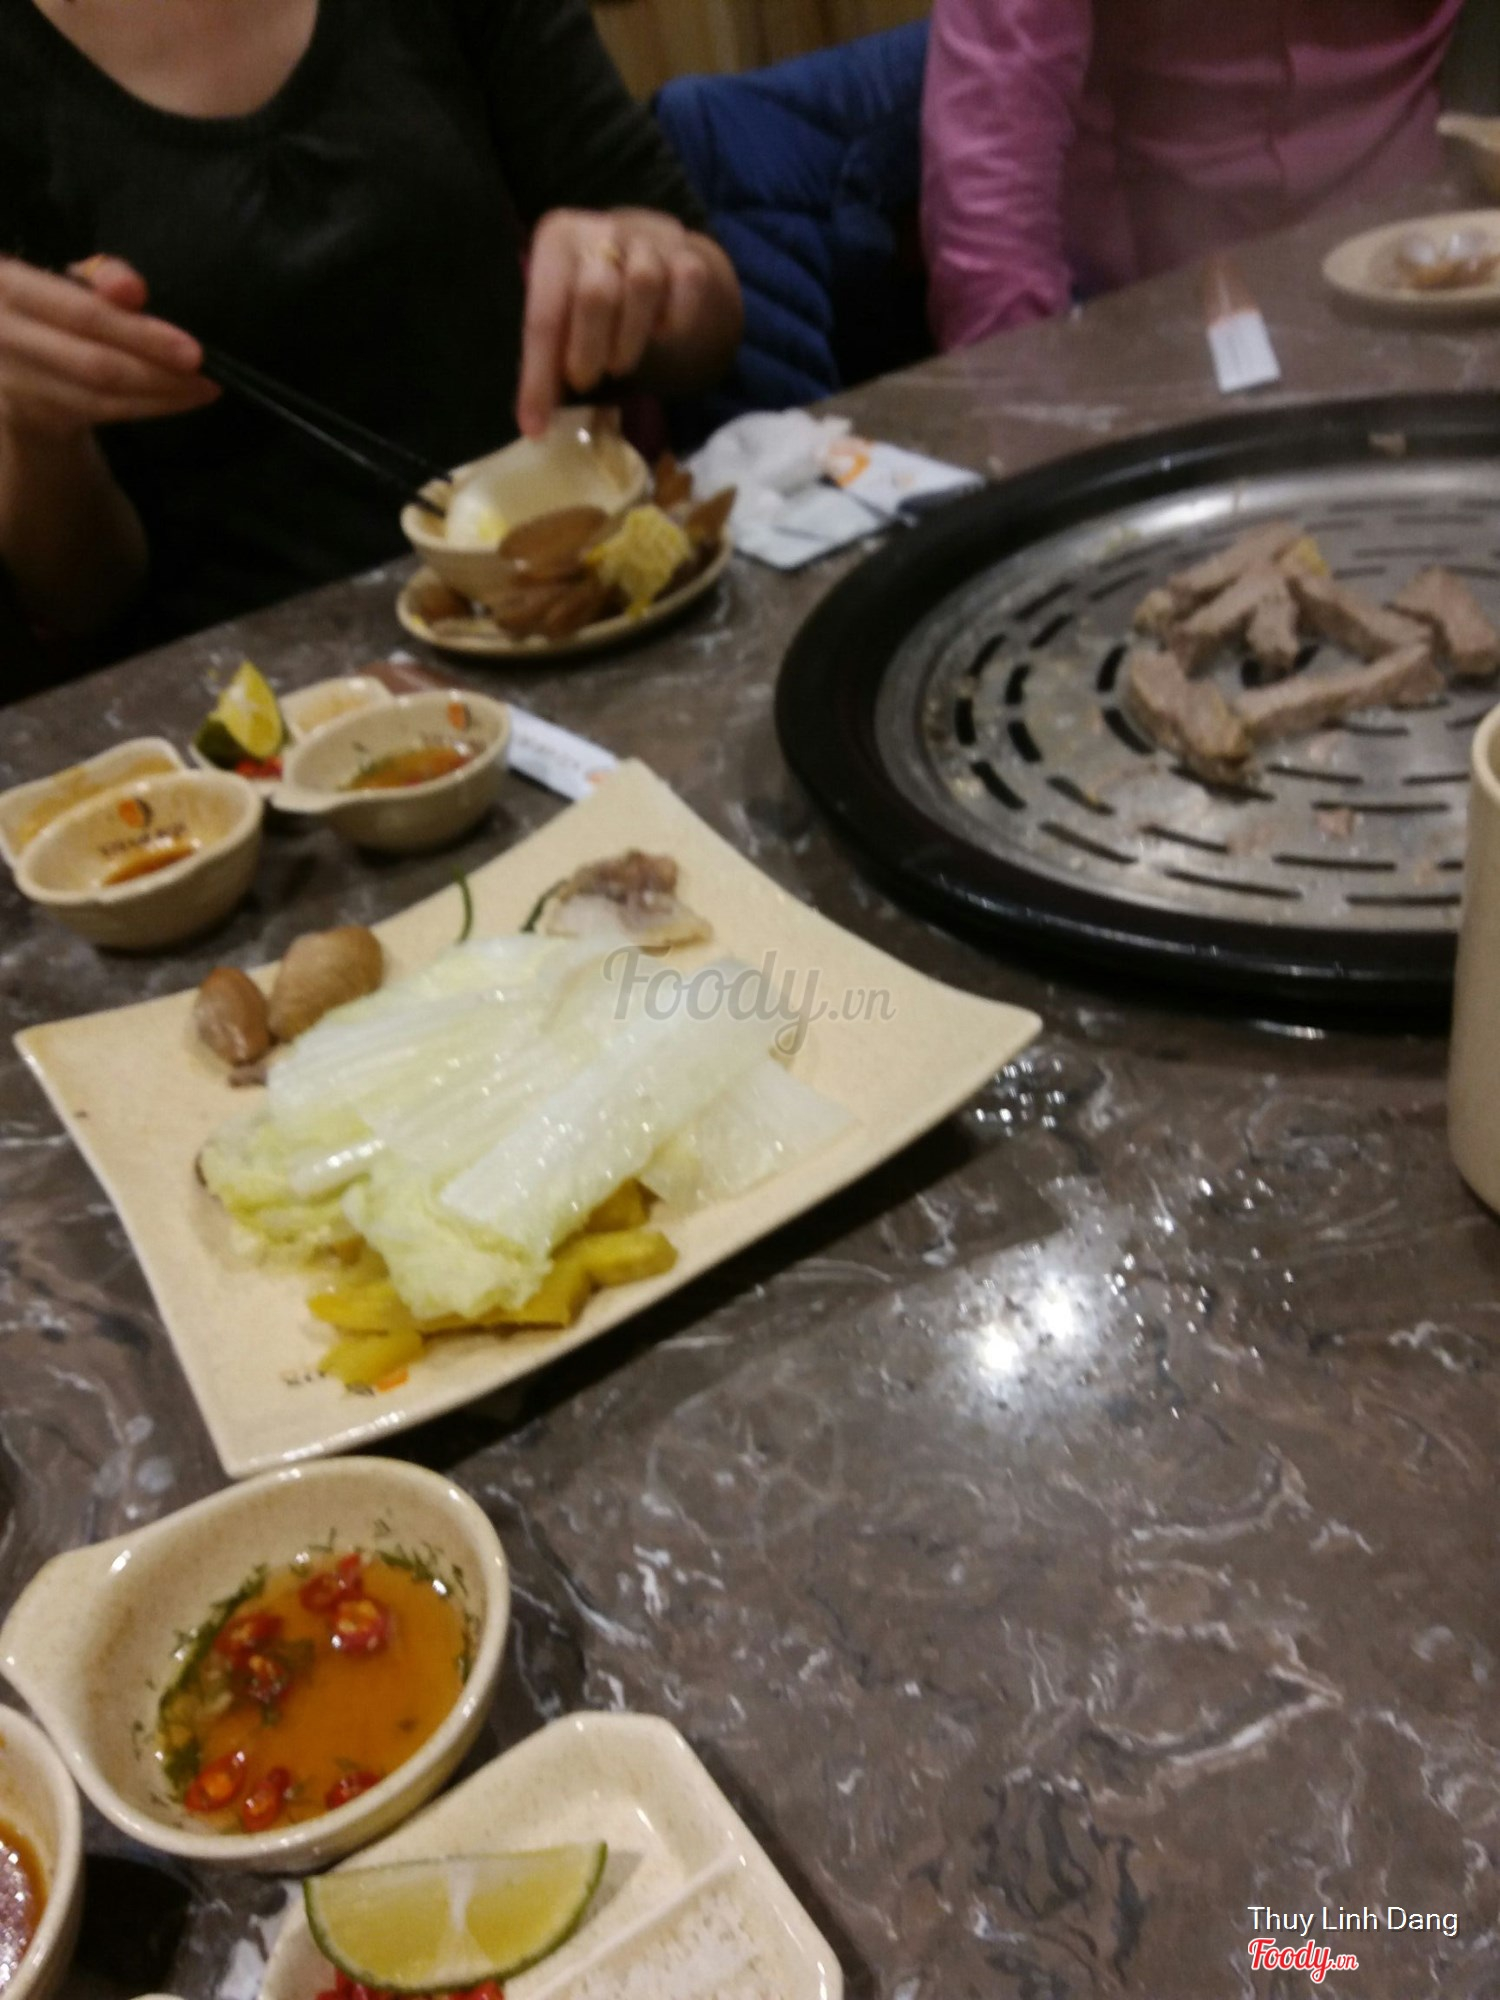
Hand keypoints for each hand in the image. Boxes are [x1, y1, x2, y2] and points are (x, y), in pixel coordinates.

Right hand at [0, 255, 217, 440]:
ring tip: (203, 389)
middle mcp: (3, 335)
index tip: (192, 350)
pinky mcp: (30, 414)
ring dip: (160, 396)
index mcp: (8, 287)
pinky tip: (179, 400)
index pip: (82, 315)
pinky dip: (146, 408)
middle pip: (95, 363)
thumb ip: (104, 276)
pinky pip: (100, 414)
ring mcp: (13, 381)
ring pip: (101, 396)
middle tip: (208, 375)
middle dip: (158, 371)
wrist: (9, 358)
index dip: (139, 333)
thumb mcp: (72, 278)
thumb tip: (132, 290)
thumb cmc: (50, 306)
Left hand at [517, 208, 715, 436]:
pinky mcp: (688, 254)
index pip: (544, 314)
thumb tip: (534, 424)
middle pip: (596, 294)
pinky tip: (658, 330)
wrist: (645, 248)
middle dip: (587, 352)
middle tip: (584, 379)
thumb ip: (546, 354)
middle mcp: (602, 229)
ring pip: (643, 287)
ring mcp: (649, 240)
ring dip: (628, 342)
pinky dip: (673, 322)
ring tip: (618, 359)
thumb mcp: (558, 308)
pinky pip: (685, 290)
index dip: (538, 376)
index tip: (535, 426)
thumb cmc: (589, 287)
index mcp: (557, 239)